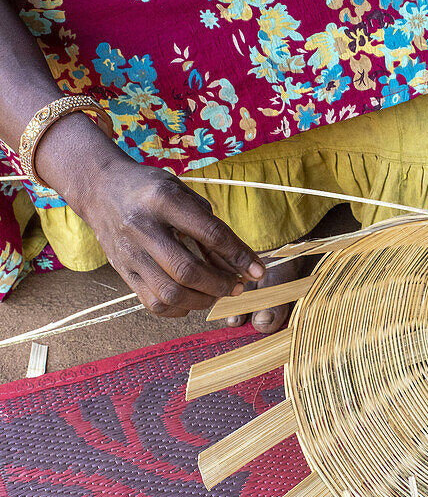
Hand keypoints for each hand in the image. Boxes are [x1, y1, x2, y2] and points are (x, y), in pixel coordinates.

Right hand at [75, 157, 264, 316]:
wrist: (100, 188)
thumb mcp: (183, 194)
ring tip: (215, 293)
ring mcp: (129, 253)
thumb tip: (239, 264)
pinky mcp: (122, 271)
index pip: (210, 234)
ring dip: (201, 300)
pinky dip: (179, 308)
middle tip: (237, 286)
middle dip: (220, 284)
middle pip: (188, 270)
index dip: (239, 255)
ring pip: (170, 293)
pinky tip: (191, 299)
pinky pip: (153, 303)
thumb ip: (211, 226)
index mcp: (164, 200)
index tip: (258, 270)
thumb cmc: (151, 189)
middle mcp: (143, 227)